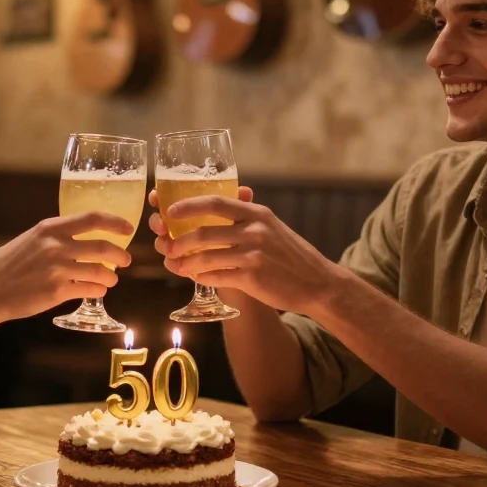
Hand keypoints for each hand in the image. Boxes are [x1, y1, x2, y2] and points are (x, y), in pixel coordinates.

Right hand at [0, 212, 133, 323]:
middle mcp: (56, 246)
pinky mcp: (57, 291)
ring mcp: (57, 269)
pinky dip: (98, 289)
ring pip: (101, 271)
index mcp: (50, 228)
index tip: (128, 227)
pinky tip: (97, 289)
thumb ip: (55, 237)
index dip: (116, 222)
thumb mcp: (31, 239)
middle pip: (104, 247)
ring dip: (111, 276)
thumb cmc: (8, 264)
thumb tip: (82, 237)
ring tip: (111, 279)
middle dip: (121, 254)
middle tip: (126, 259)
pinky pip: (89, 289)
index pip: (93, 218)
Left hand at [149, 189, 351, 314]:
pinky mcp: (252, 278)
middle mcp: (254, 231)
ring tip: (177, 266)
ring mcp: (253, 254)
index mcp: (256, 214)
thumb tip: (214, 214)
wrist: (317, 283)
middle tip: (168, 247)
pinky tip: (197, 278)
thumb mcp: (271, 227)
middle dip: (179, 241)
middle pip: (204, 232)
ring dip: (186, 263)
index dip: (189, 205)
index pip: (215, 202)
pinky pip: (217, 277)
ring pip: (206, 257)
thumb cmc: (290, 255)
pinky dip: (202, 278)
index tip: (170, 210)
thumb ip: (246, 219)